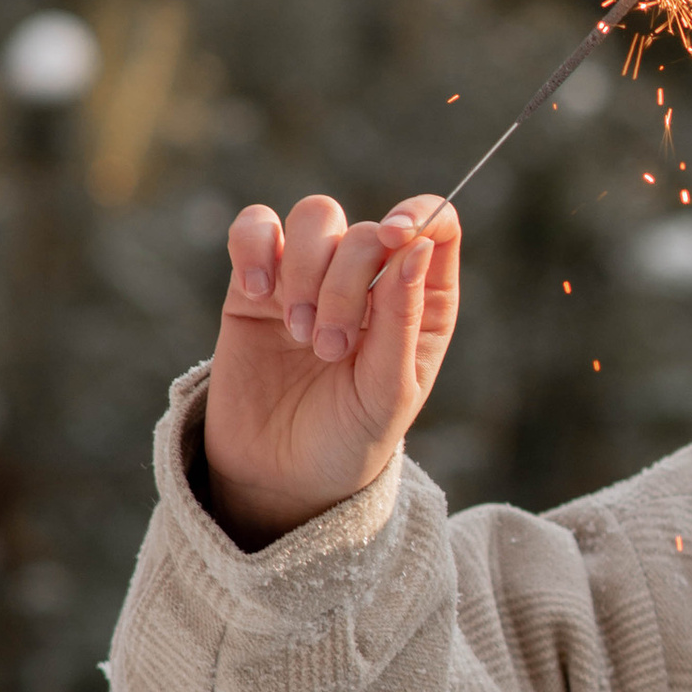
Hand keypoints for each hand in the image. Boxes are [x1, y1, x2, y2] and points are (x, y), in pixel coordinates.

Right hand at [201, 193, 460, 546]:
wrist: (280, 476)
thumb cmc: (349, 438)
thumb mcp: (387, 391)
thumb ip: (402, 319)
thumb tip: (417, 247)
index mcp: (420, 302)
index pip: (437, 225)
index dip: (419, 215)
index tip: (395, 240)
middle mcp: (370, 280)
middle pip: (366, 230)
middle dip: (346, 284)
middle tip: (329, 350)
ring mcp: (312, 276)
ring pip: (315, 217)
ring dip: (307, 272)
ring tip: (301, 336)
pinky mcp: (256, 283)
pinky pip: (255, 228)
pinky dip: (255, 247)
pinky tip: (257, 291)